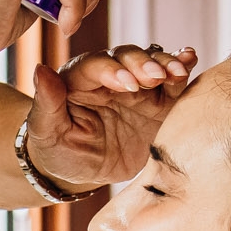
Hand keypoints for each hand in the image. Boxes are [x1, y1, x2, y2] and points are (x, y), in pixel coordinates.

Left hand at [26, 43, 196, 192]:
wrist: (84, 172)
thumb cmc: (58, 150)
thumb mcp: (46, 132)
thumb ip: (46, 102)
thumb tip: (40, 69)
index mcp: (78, 79)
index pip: (95, 65)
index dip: (112, 70)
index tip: (128, 83)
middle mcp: (109, 76)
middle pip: (127, 58)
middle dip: (142, 64)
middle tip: (155, 77)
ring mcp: (137, 86)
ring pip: (152, 63)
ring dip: (165, 63)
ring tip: (178, 72)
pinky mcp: (159, 102)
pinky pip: (172, 82)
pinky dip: (182, 67)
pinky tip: (190, 60)